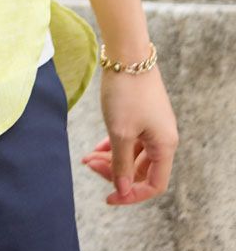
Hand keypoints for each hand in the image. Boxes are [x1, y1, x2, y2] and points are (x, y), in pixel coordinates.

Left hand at [80, 64, 178, 205]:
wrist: (126, 53)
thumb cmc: (126, 93)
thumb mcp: (120, 132)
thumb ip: (121, 164)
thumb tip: (122, 190)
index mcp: (165, 146)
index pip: (154, 184)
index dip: (132, 194)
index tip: (108, 197)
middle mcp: (163, 138)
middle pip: (141, 169)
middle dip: (115, 172)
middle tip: (89, 165)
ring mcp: (152, 125)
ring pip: (132, 154)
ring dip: (111, 159)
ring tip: (86, 158)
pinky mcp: (141, 114)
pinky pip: (130, 139)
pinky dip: (113, 145)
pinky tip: (96, 149)